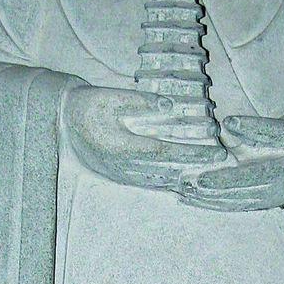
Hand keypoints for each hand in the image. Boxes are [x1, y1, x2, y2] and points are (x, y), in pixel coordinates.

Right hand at [63, 85, 221, 190]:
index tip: (215, 153)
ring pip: (161, 182)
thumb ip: (139, 102)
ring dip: (187, 180)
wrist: (60, 125)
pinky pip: (149, 185)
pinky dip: (170, 185)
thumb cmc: (85, 107)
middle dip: (197, 169)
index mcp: (121, 146)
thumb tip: (171, 105)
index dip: (192, 153)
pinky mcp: (120, 178)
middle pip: (168, 171)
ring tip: (212, 177)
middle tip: (223, 166)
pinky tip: (187, 184)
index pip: (165, 152)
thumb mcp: (108, 97)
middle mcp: (123, 167)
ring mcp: (121, 175)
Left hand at [178, 115, 283, 212]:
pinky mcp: (255, 204)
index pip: (247, 178)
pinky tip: (190, 199)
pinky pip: (229, 206)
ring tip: (181, 193)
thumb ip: (256, 127)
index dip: (223, 180)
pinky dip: (208, 204)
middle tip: (182, 187)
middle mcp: (271, 192)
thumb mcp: (282, 129)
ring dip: (204, 201)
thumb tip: (228, 124)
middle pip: (234, 195)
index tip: (201, 180)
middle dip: (206, 193)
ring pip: (230, 204)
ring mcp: (263, 202)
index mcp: (280, 172)